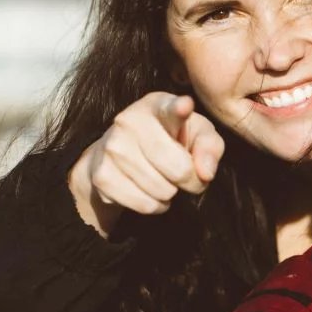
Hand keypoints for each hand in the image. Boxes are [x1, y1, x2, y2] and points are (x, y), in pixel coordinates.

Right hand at [69, 92, 224, 235]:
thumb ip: (209, 147)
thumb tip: (205, 173)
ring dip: (170, 193)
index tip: (185, 106)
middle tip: (186, 175)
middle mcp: (129, 122)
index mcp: (157, 105)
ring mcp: (112, 148)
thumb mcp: (197, 134)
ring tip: (163, 178)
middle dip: (191, 180)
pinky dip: (154, 205)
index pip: (169, 109)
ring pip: (162, 190)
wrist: (119, 151)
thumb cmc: (169, 139)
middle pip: (178, 169)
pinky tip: (149, 190)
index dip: (178, 110)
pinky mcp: (101, 176)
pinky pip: (145, 205)